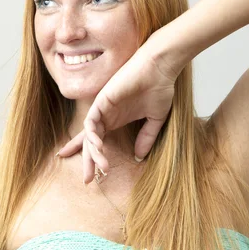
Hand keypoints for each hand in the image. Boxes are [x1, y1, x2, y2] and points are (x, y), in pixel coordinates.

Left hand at [57, 42, 177, 183]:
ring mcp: (102, 107)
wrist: (160, 68)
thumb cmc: (159, 88)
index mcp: (116, 120)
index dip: (90, 155)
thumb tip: (138, 157)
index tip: (87, 173)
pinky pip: (91, 120)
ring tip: (102, 166)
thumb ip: (146, 138)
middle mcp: (106, 115)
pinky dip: (92, 134)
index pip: (97, 140)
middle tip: (87, 181)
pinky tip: (98, 145)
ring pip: (89, 134)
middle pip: (90, 142)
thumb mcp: (155, 119)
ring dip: (93, 152)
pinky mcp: (102, 99)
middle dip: (87, 161)